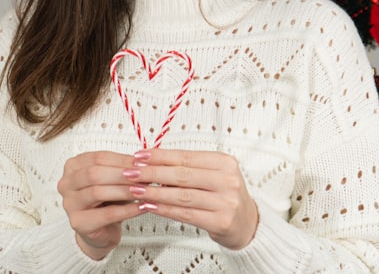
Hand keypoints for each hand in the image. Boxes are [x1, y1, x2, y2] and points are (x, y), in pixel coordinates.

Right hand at [57, 151, 144, 259]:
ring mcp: (69, 204)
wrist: (101, 230)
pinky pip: (106, 214)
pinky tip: (140, 207)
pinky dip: (126, 210)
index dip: (121, 160)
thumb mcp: (113, 180)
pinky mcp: (78, 223)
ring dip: (124, 191)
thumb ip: (123, 170)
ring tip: (143, 191)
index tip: (141, 163)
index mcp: (72, 166)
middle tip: (142, 176)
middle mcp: (66, 183)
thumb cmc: (106, 201)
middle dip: (121, 174)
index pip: (98, 158)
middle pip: (94, 173)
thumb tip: (142, 162)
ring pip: (97, 192)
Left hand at [122, 149, 258, 249]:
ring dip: (154, 192)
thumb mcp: (212, 174)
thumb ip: (187, 168)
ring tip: (136, 189)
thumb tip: (152, 162)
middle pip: (182, 175)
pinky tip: (150, 205)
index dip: (160, 156)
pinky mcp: (221, 222)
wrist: (247, 223)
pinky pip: (186, 214)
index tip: (139, 155)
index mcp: (224, 162)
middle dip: (152, 172)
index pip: (186, 157)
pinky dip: (165, 209)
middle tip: (131, 172)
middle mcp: (228, 181)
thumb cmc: (224, 195)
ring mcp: (226, 202)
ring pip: (182, 195)